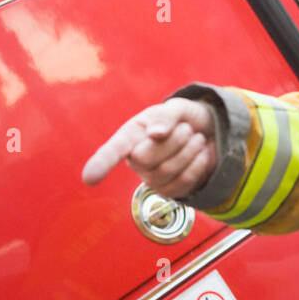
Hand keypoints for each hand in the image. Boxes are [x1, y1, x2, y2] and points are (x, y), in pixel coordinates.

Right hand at [81, 98, 216, 198]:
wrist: (209, 132)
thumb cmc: (184, 119)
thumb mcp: (178, 108)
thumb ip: (166, 116)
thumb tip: (155, 133)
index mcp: (132, 135)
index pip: (114, 150)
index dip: (102, 163)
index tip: (89, 178)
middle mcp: (136, 160)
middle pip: (145, 158)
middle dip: (173, 140)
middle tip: (186, 128)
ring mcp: (151, 178)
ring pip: (168, 170)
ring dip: (190, 149)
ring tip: (195, 138)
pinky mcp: (170, 191)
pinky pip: (184, 182)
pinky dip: (198, 164)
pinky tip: (200, 154)